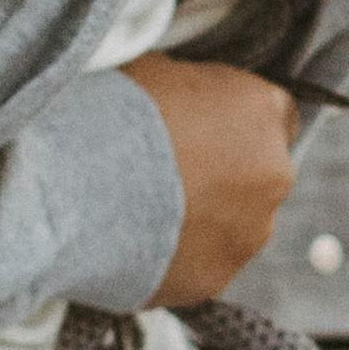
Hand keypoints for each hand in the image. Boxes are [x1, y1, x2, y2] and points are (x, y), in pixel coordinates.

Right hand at [120, 57, 302, 307]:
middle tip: (169, 171)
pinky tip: (136, 243)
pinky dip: (178, 256)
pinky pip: (201, 264)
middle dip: (226, 172)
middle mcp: (274, 175)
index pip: (274, 114)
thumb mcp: (157, 70)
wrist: (74, 186)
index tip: (207, 126)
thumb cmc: (109, 114)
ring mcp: (248, 234)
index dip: (237, 120)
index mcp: (261, 112)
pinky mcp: (215, 279)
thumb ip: (191, 89)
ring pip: (235, 224)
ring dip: (205, 218)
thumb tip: (185, 99)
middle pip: (260, 173)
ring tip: (145, 212)